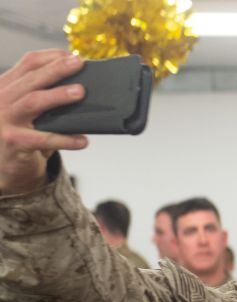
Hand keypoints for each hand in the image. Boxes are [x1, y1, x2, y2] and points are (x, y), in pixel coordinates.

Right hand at [0, 50, 88, 194]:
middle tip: (79, 63)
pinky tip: (82, 140)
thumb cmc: (21, 133)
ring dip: (58, 96)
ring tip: (80, 92)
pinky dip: (65, 139)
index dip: (51, 57)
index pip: (28, 63)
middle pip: (32, 79)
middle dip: (57, 69)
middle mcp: (1, 99)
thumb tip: (80, 84)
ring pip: (33, 102)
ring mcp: (4, 120)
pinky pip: (43, 139)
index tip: (72, 55)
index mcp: (6, 85)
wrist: (5, 165)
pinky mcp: (13, 141)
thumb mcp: (26, 108)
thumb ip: (42, 93)